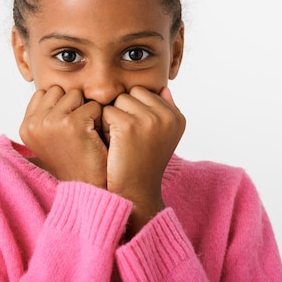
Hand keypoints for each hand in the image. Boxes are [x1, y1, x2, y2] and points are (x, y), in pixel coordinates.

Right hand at [19, 86, 107, 187]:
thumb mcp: (49, 137)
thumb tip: (50, 86)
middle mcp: (34, 124)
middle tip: (77, 131)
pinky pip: (93, 105)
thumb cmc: (73, 160)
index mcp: (26, 127)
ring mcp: (52, 122)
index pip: (44, 93)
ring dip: (85, 110)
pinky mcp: (73, 123)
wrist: (89, 188)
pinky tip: (94, 137)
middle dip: (71, 105)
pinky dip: (98, 118)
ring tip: (84, 134)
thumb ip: (44, 114)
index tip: (66, 128)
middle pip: (59, 90)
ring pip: (76, 94)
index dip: (61, 106)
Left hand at [102, 86, 185, 236]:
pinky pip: (106, 112)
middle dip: (124, 111)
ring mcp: (149, 120)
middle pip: (132, 93)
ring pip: (118, 100)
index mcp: (177, 117)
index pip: (146, 93)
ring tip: (120, 142)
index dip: (135, 111)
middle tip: (127, 138)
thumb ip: (165, 111)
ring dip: (113, 118)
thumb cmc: (143, 165)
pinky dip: (104, 127)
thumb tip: (163, 88)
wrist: (134, 194)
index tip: (138, 135)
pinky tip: (112, 145)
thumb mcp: (163, 137)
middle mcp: (167, 116)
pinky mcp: (129, 126)